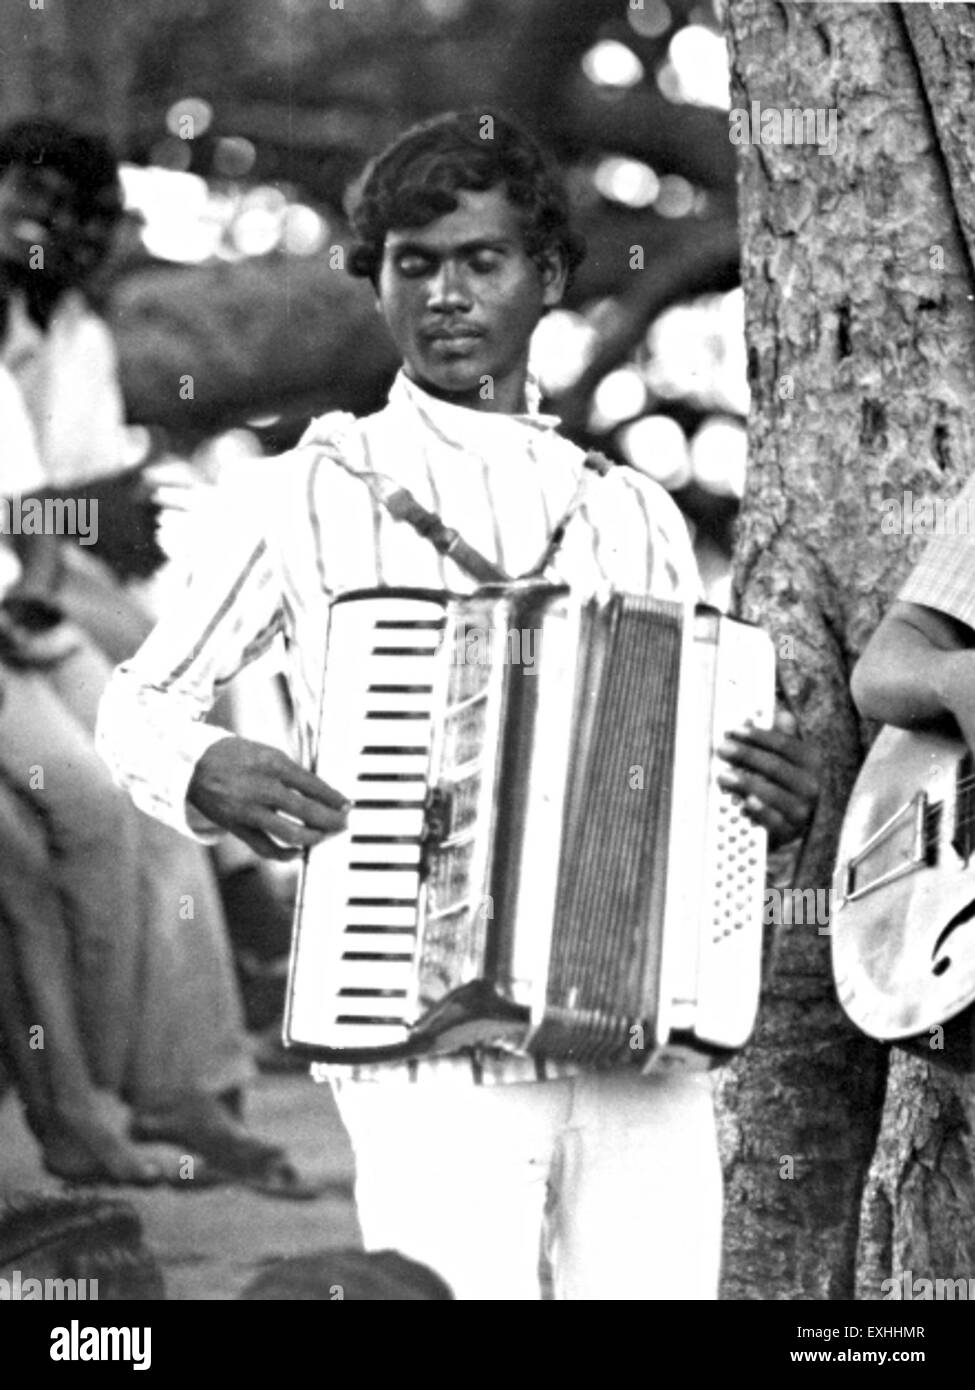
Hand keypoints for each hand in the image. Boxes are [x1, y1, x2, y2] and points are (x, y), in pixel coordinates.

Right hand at [188, 736, 349, 860]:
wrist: (192, 764)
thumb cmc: (234, 756)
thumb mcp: (266, 753)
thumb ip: (291, 773)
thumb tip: (320, 793)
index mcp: (274, 765)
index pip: (314, 785)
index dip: (335, 798)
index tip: (347, 805)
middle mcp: (264, 789)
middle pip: (308, 811)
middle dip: (332, 820)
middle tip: (343, 823)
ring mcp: (250, 811)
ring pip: (292, 833)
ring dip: (314, 838)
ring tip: (324, 836)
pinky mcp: (238, 827)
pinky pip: (266, 848)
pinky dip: (285, 854)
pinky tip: (298, 851)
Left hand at [716, 708, 819, 850]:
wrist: (793, 821)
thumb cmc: (784, 783)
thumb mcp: (787, 758)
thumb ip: (783, 737)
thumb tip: (783, 714)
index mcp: (811, 761)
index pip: (784, 744)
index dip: (758, 736)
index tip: (735, 730)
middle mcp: (810, 785)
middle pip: (775, 766)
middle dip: (747, 756)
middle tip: (723, 749)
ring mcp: (801, 809)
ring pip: (772, 793)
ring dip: (746, 783)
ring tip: (724, 776)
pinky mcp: (790, 831)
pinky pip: (774, 821)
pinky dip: (759, 811)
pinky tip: (745, 802)